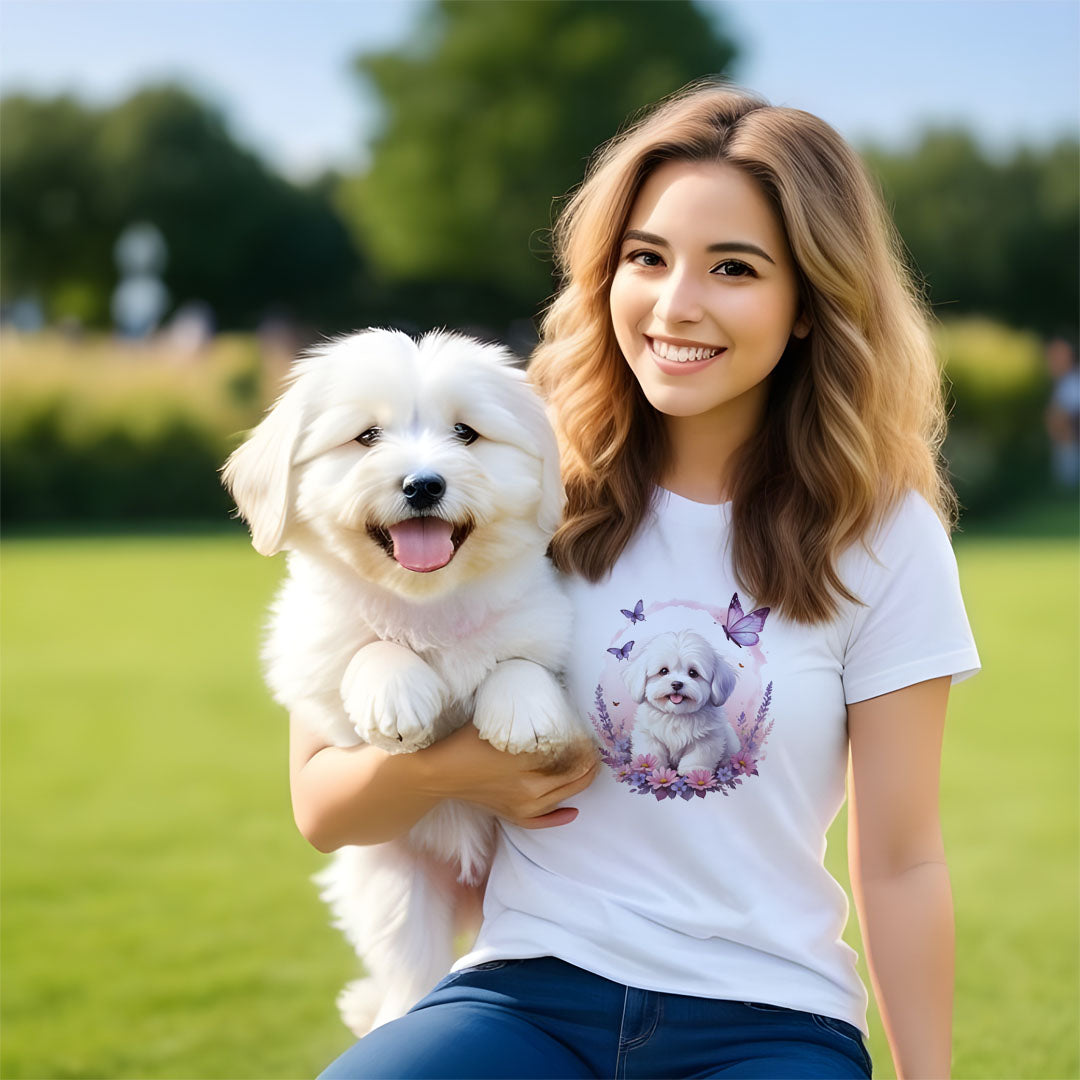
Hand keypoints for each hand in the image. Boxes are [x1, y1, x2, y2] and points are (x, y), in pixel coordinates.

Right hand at [415, 722, 597, 828]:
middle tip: (597, 749)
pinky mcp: (512, 815)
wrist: (439, 771)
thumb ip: (530, 726)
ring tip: (589, 769)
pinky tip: (573, 812)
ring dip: (579, 783)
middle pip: (573, 779)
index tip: (593, 735)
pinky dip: (558, 817)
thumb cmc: (468, 742)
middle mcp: (531, 793)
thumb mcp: (503, 727)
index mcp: (530, 769)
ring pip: (562, 797)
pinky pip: (542, 821)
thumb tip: (556, 717)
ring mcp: (522, 808)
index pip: (571, 758)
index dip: (585, 747)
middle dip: (588, 764)